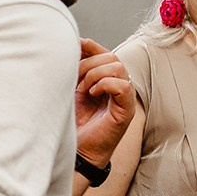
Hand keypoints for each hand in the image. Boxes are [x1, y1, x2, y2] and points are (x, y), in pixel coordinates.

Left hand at [75, 38, 135, 168]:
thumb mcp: (71, 89)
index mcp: (106, 79)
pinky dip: (105, 85)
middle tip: (75, 81)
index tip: (74, 46)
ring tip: (84, 90)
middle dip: (89, 63)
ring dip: (95, 75)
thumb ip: (74, 69)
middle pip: (111, 57)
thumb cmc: (74, 123)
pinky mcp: (126, 110)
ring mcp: (124, 98)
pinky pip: (123, 85)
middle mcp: (118, 86)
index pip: (104, 52)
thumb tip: (71, 45)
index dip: (91, 46)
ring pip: (118, 67)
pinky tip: (93, 95)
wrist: (76, 150)